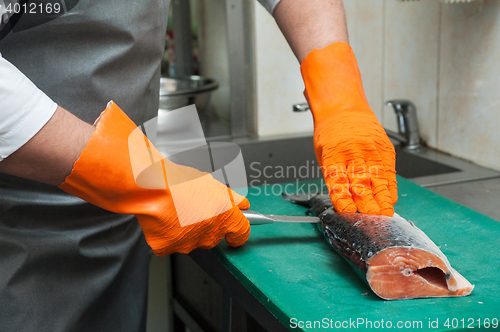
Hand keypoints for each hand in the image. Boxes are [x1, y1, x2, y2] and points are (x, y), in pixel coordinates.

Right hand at [59, 102, 249, 255]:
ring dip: (186, 230)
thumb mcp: (213, 183)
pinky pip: (169, 244)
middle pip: (213, 237)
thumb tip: (243, 204)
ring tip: (175, 210)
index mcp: (225, 218)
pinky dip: (166, 234)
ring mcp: (187, 244)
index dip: (238, 234)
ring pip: (190, 241)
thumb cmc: (180, 181)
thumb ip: (231, 197)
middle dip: (207, 226)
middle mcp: (209, 235)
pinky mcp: (167, 248)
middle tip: (194, 209)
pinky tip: (162, 219)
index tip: (236, 234)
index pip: (241, 234)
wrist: (151, 187)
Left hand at [301, 42, 396, 215]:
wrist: (343, 105)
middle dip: (367, 205)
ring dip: (381, 200)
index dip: (345, 200)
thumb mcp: (323, 154)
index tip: (349, 214)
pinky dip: (390, 187)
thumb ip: (334, 176)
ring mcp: (370, 150)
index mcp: (333, 155)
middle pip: (361, 184)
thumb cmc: (330, 131)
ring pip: (377, 179)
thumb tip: (343, 200)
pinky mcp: (384, 148)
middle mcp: (353, 153)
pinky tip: (391, 199)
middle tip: (371, 222)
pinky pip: (388, 171)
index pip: (339, 182)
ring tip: (384, 215)